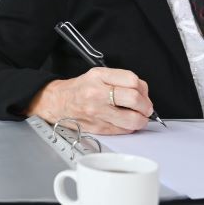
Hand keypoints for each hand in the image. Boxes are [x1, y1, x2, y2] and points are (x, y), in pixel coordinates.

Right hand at [26, 68, 152, 134]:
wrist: (57, 103)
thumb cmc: (79, 89)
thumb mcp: (98, 74)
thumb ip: (121, 79)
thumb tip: (143, 93)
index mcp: (99, 77)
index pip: (132, 80)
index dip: (143, 89)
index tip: (143, 94)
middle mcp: (97, 94)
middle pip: (134, 99)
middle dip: (146, 106)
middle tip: (146, 108)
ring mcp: (97, 113)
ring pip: (131, 119)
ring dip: (141, 120)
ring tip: (139, 117)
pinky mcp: (98, 128)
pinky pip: (123, 130)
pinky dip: (130, 127)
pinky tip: (126, 122)